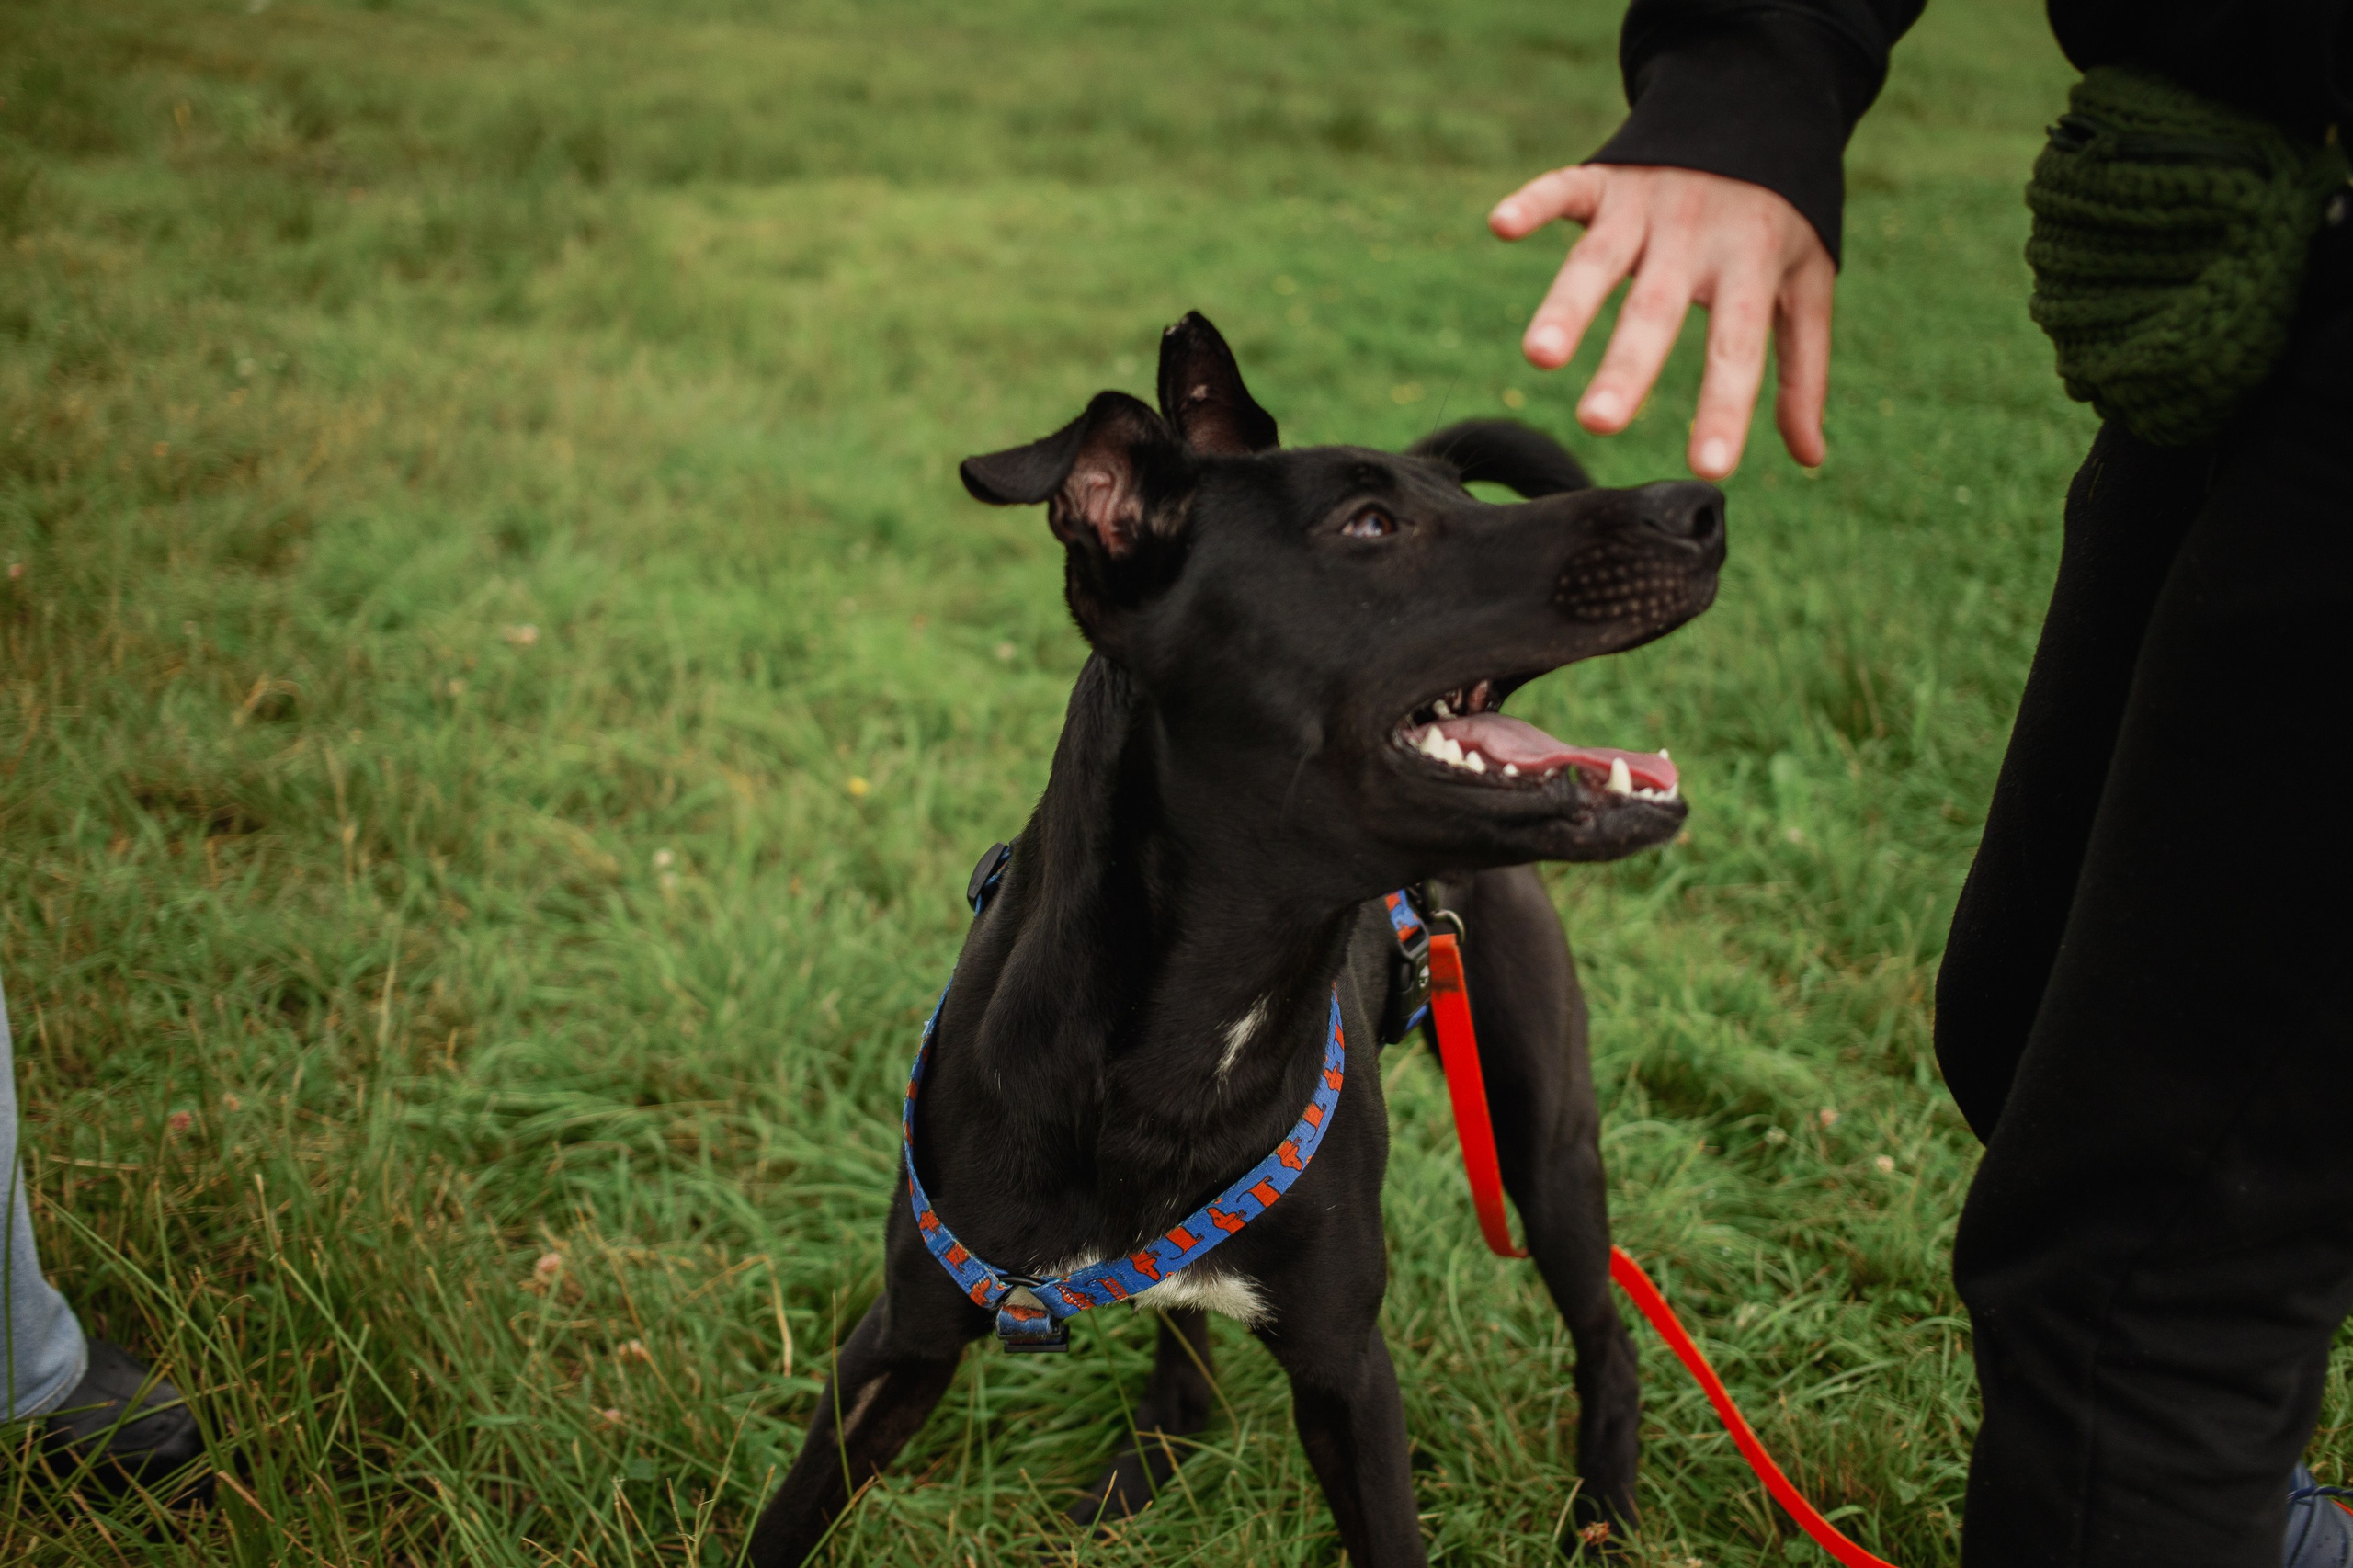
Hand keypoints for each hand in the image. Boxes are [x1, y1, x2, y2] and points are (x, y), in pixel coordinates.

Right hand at [1489, 164, 1834, 479]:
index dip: (1724, 405)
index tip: (1709, 468)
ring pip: (1600, 260)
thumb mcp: (1805, 285)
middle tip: (1599, 424)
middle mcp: (1695, 237)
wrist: (1752, 110)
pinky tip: (1501, 224)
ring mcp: (1645, 205)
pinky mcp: (1605, 179)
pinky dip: (1534, 202)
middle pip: (1656, 309)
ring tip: (1538, 355)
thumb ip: (1803, 369)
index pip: (1737, 346)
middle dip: (1626, 366)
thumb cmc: (1777, 220)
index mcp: (1750, 266)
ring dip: (1567, 304)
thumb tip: (1810, 458)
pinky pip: (1565, 189)